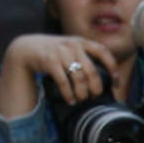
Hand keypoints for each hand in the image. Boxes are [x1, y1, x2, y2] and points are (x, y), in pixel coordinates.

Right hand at [3, 34, 117, 99]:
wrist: (28, 48)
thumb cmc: (55, 52)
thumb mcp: (71, 48)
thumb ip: (86, 57)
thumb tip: (106, 78)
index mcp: (82, 42)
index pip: (103, 52)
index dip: (112, 67)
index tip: (116, 83)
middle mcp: (73, 45)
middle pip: (92, 71)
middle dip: (96, 87)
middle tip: (95, 96)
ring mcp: (61, 52)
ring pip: (79, 78)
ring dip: (82, 93)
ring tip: (81, 99)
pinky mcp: (49, 61)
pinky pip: (63, 82)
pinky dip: (68, 94)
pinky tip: (70, 100)